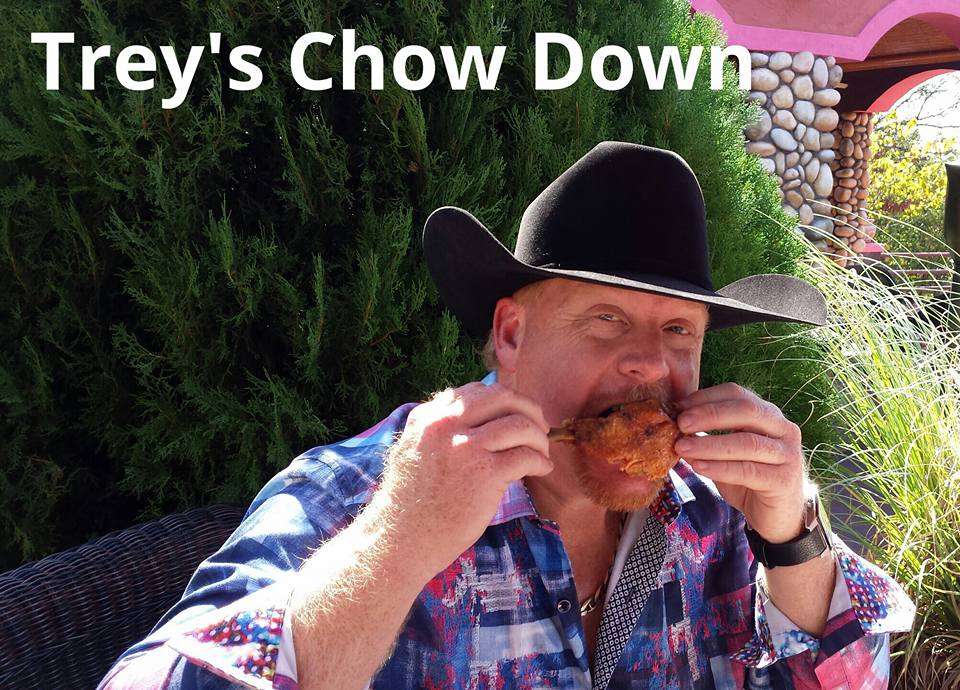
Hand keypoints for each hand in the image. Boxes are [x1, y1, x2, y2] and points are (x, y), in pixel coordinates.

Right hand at [371, 382, 553, 575]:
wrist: (401, 540)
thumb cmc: (410, 504)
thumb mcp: (413, 451)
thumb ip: (439, 431)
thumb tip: (475, 421)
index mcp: (428, 417)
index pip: (476, 391)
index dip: (502, 402)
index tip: (514, 415)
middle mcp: (446, 425)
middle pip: (502, 397)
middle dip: (528, 409)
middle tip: (539, 427)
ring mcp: (467, 447)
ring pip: (520, 424)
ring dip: (539, 438)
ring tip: (541, 454)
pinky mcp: (486, 473)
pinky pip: (526, 456)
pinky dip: (541, 462)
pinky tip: (541, 470)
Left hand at [673, 383, 806, 543]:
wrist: (777, 516)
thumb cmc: (748, 478)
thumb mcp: (726, 452)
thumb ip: (708, 434)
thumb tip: (674, 421)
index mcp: (768, 414)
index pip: (737, 393)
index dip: (707, 397)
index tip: (679, 407)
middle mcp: (783, 429)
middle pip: (746, 411)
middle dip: (710, 415)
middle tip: (681, 423)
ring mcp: (787, 455)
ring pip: (747, 443)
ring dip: (710, 444)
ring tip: (682, 447)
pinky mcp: (783, 481)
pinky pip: (748, 471)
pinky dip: (720, 468)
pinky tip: (698, 467)